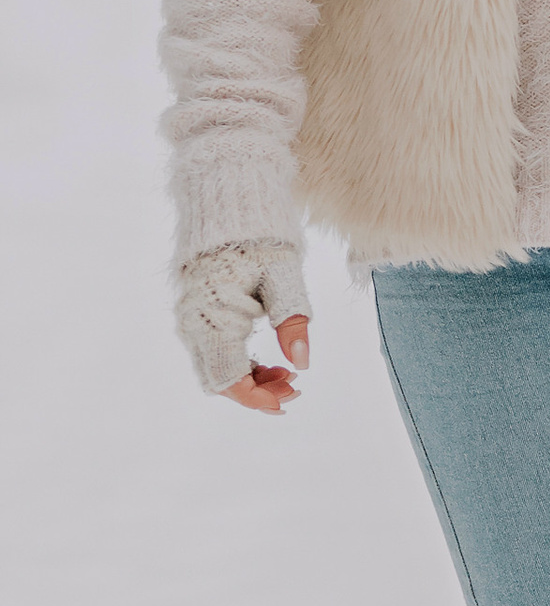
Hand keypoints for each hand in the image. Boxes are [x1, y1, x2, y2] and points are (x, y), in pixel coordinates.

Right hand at [177, 240, 313, 410]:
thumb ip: (292, 319)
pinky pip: (215, 353)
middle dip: (257, 392)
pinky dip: (242, 363)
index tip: (291, 396)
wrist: (228, 208)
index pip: (228, 379)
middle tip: (295, 385)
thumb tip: (302, 362)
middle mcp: (194, 326)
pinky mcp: (197, 317)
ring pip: (216, 369)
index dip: (258, 397)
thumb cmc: (259, 239)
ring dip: (251, 379)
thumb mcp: (284, 275)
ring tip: (288, 373)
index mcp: (212, 319)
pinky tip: (271, 361)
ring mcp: (192, 322)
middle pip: (219, 380)